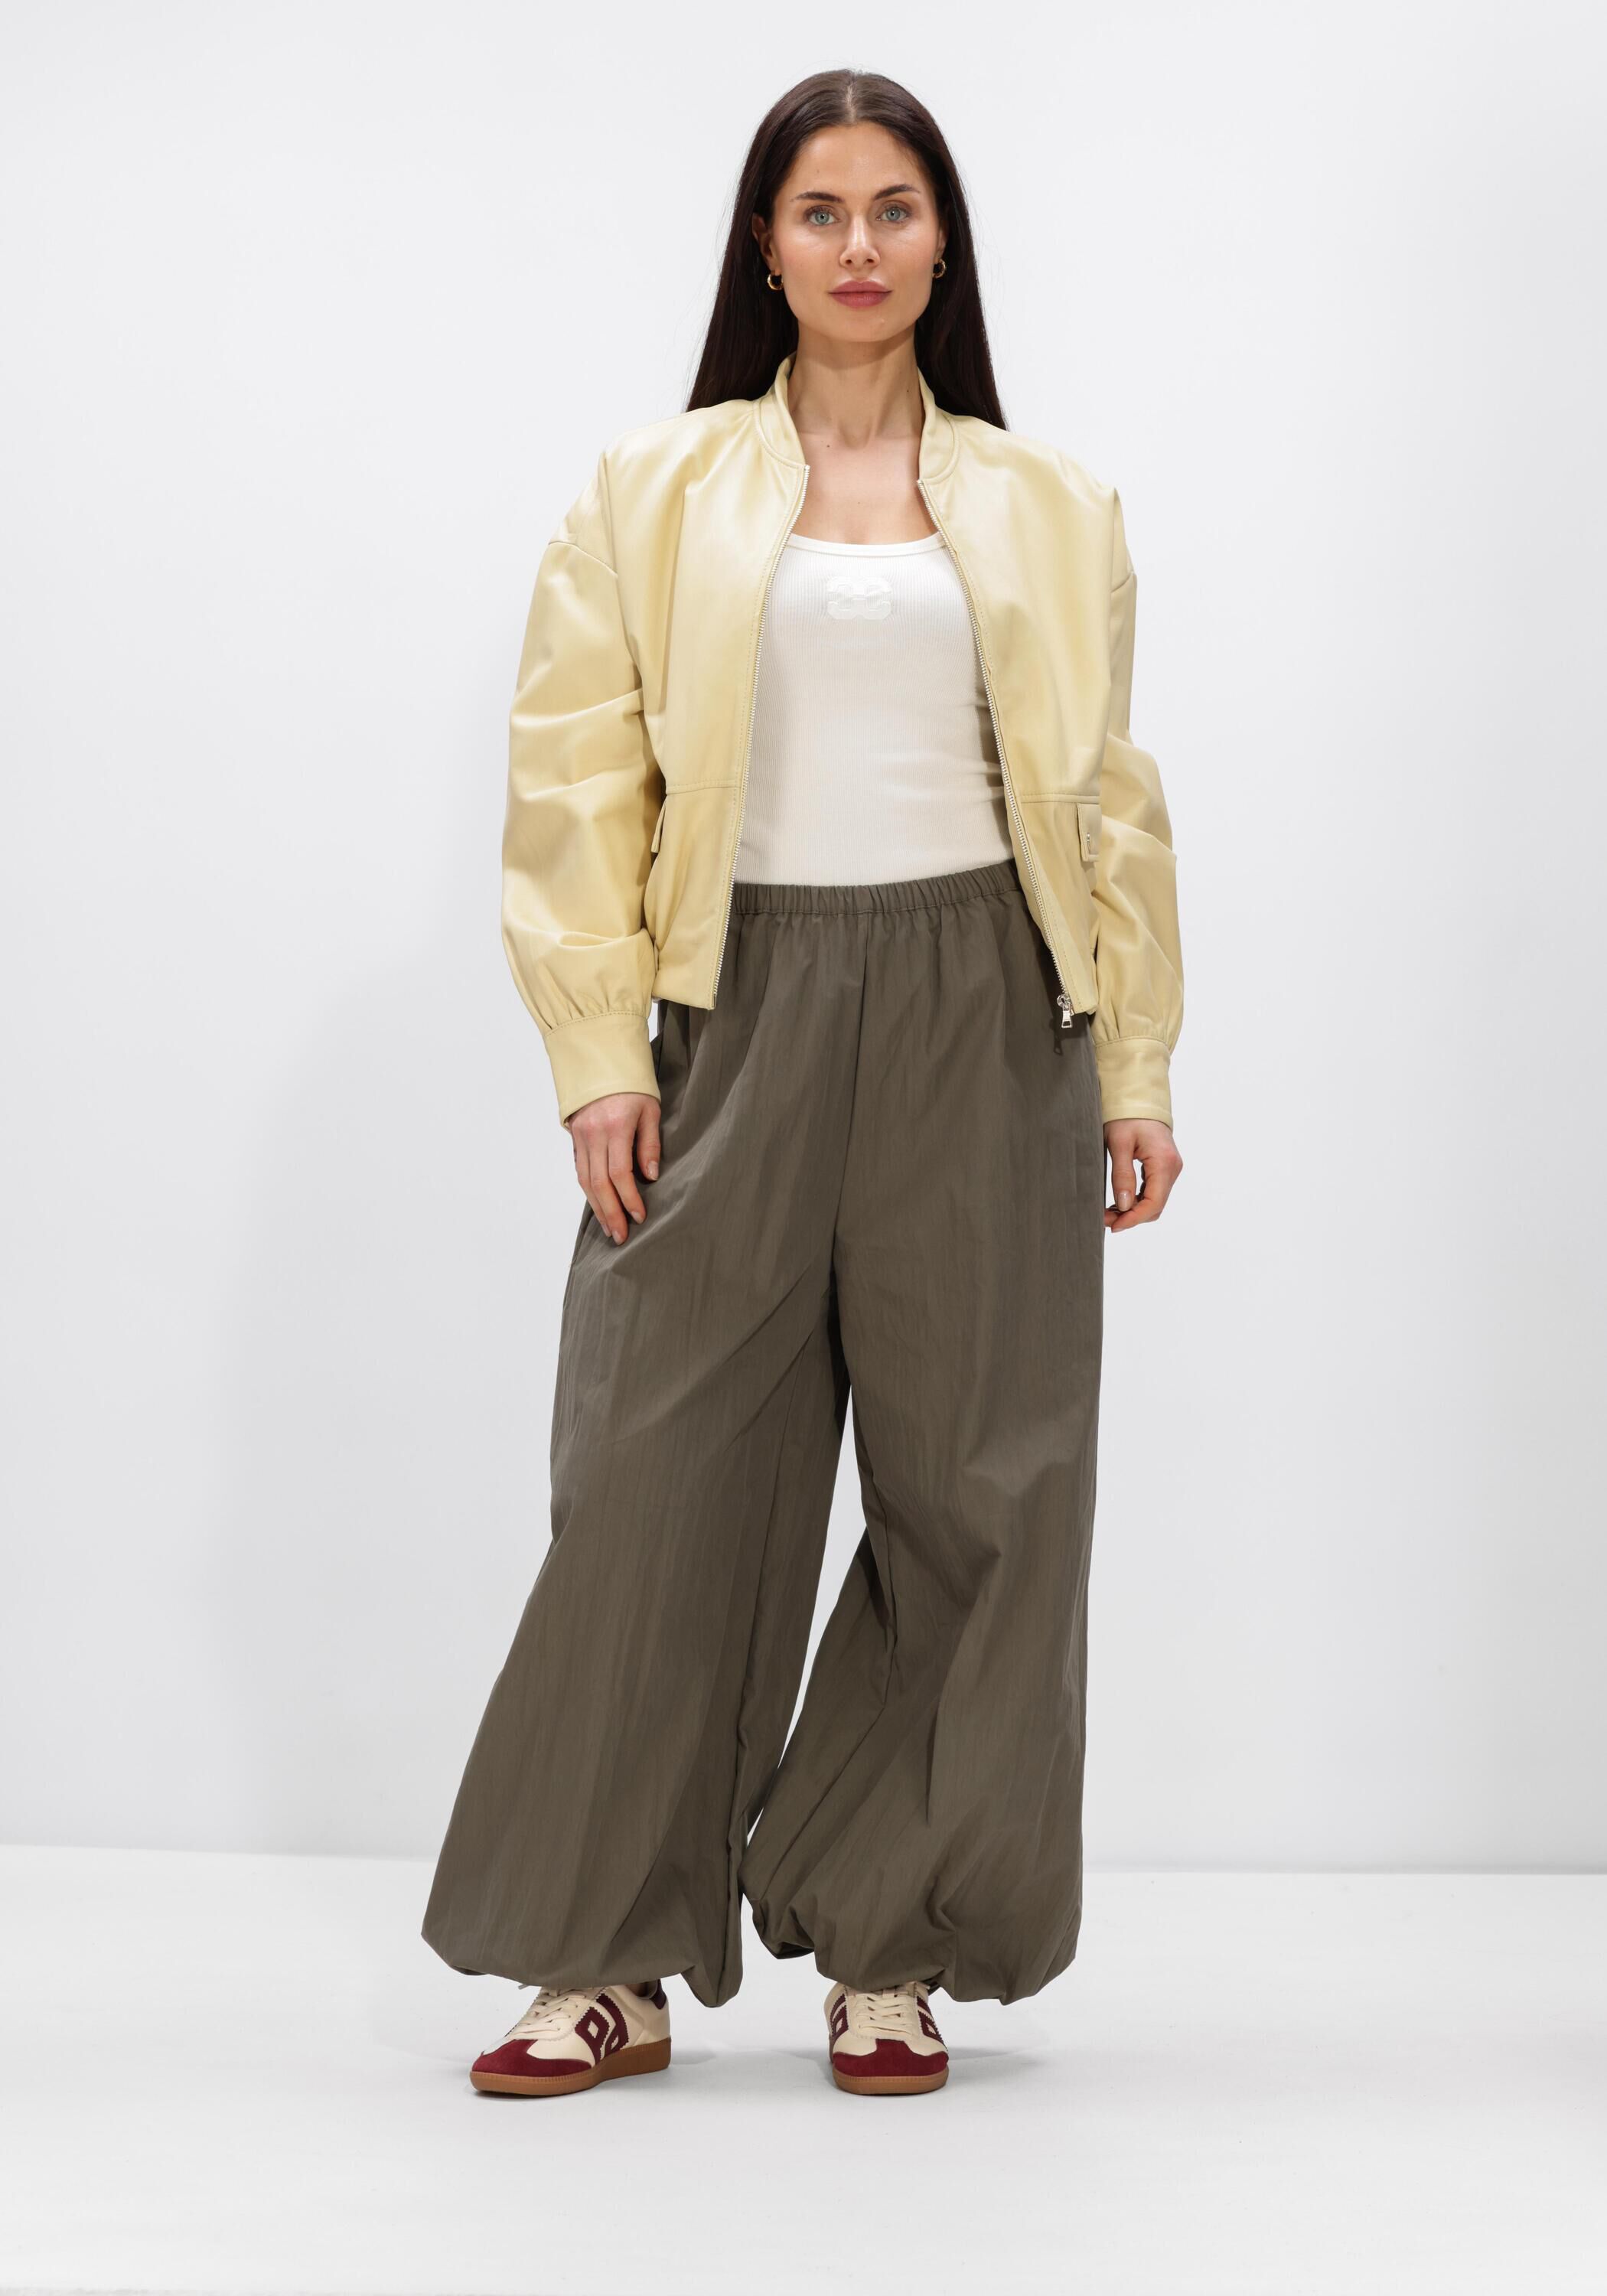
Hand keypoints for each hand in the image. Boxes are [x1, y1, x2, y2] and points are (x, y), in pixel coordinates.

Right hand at [567, 1093, 661, 1243]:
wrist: (601, 1061)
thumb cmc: (632, 1085)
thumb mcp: (650, 1109)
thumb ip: (650, 1143)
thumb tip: (649, 1176)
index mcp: (615, 1126)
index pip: (619, 1173)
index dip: (628, 1199)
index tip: (639, 1216)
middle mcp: (593, 1134)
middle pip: (598, 1183)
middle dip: (610, 1212)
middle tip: (621, 1235)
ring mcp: (580, 1136)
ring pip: (584, 1180)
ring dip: (597, 1207)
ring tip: (609, 1227)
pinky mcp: (574, 1136)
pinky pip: (579, 1169)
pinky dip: (588, 1190)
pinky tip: (598, 1205)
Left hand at [1103, 1119, 1181, 1232]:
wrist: (1139, 1099)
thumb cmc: (1127, 1117)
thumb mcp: (1118, 1144)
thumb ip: (1122, 1175)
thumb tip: (1124, 1206)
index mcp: (1164, 1162)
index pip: (1153, 1202)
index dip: (1134, 1219)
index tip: (1114, 1226)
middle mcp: (1172, 1168)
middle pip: (1155, 1206)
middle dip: (1131, 1217)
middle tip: (1104, 1219)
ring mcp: (1170, 1169)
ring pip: (1154, 1201)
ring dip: (1133, 1211)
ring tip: (1108, 1212)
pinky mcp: (1164, 1168)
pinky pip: (1153, 1192)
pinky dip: (1137, 1201)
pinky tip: (1118, 1202)